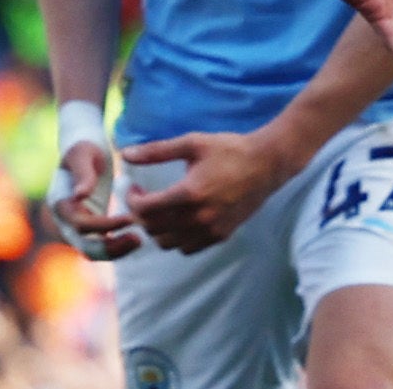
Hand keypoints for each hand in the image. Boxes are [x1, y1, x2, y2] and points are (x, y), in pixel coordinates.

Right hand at [45, 140, 139, 259]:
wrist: (85, 150)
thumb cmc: (84, 147)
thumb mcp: (83, 154)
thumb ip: (82, 174)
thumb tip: (79, 195)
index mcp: (59, 202)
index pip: (80, 224)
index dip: (105, 226)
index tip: (129, 219)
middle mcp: (65, 220)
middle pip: (85, 246)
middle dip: (112, 248)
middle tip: (138, 239)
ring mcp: (76, 227)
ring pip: (94, 251)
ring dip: (117, 251)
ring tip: (139, 240)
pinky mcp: (90, 229)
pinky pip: (102, 247)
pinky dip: (118, 246)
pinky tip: (136, 237)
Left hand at [120, 130, 293, 253]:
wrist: (266, 164)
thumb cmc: (228, 149)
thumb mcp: (191, 143)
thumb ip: (156, 151)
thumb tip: (126, 154)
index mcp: (189, 193)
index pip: (147, 210)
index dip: (132, 200)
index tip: (134, 188)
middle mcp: (200, 217)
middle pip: (154, 229)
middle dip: (142, 214)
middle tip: (143, 197)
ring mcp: (212, 230)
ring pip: (169, 243)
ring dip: (157, 229)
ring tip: (158, 209)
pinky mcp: (222, 235)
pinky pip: (189, 249)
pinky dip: (177, 239)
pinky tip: (178, 219)